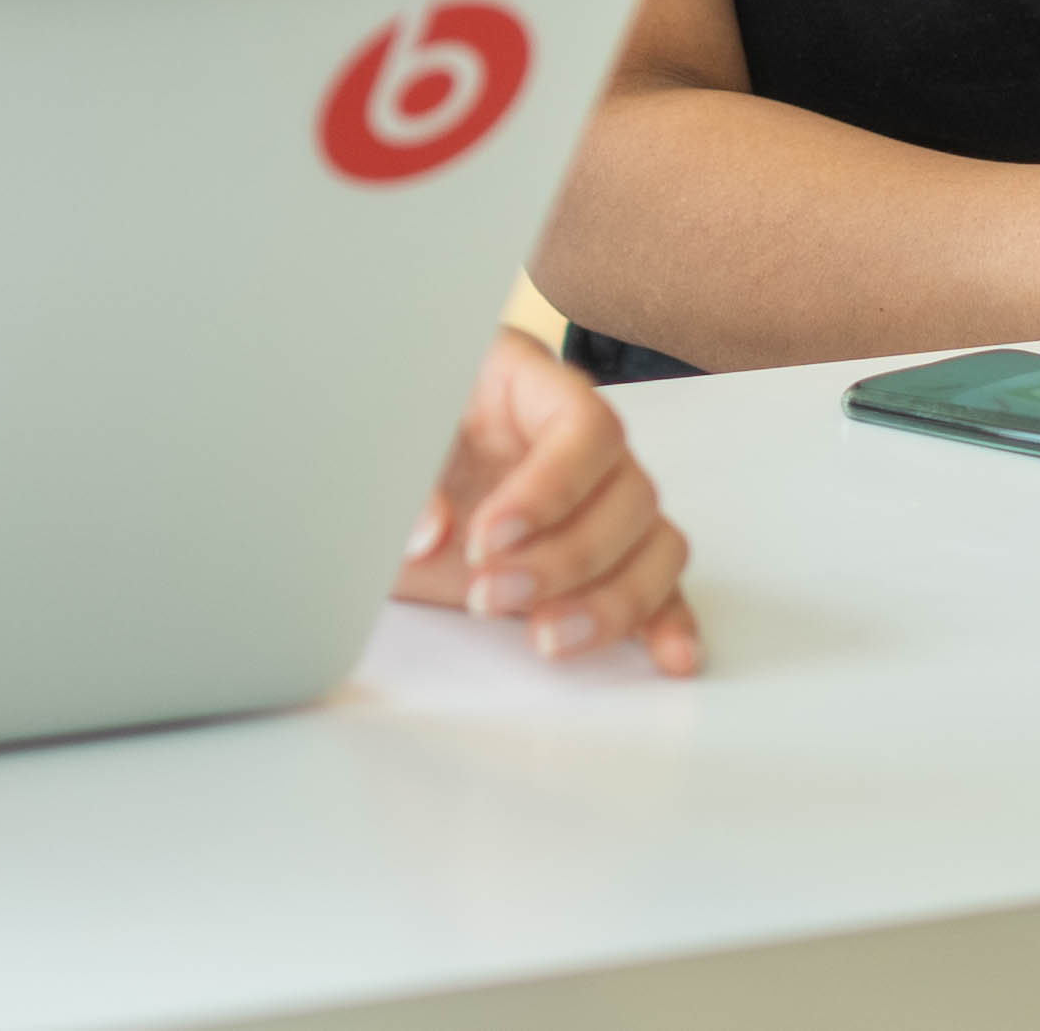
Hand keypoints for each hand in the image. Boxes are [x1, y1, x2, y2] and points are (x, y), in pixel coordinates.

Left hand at [392, 330, 703, 671]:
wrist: (370, 478)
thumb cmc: (388, 437)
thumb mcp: (383, 442)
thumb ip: (406, 477)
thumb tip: (430, 532)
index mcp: (530, 385)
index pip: (587, 426)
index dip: (551, 488)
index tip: (490, 536)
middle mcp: (579, 442)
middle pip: (628, 494)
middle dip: (565, 558)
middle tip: (490, 593)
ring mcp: (600, 500)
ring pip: (655, 545)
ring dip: (610, 602)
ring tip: (544, 640)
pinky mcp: (603, 560)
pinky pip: (659, 585)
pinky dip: (666, 623)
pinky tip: (669, 655)